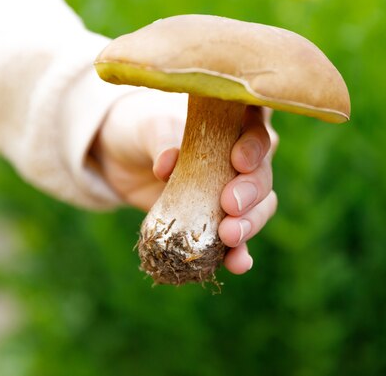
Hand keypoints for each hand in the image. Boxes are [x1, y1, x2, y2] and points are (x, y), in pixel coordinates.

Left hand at [92, 91, 277, 274]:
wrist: (122, 161)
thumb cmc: (142, 130)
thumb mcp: (149, 129)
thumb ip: (163, 141)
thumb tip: (167, 165)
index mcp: (234, 121)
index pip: (256, 127)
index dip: (254, 145)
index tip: (238, 161)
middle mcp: (243, 155)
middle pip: (263, 172)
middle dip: (252, 191)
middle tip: (230, 204)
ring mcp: (236, 189)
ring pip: (261, 206)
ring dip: (251, 223)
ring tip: (230, 236)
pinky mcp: (222, 220)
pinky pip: (239, 239)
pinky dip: (240, 252)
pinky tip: (238, 263)